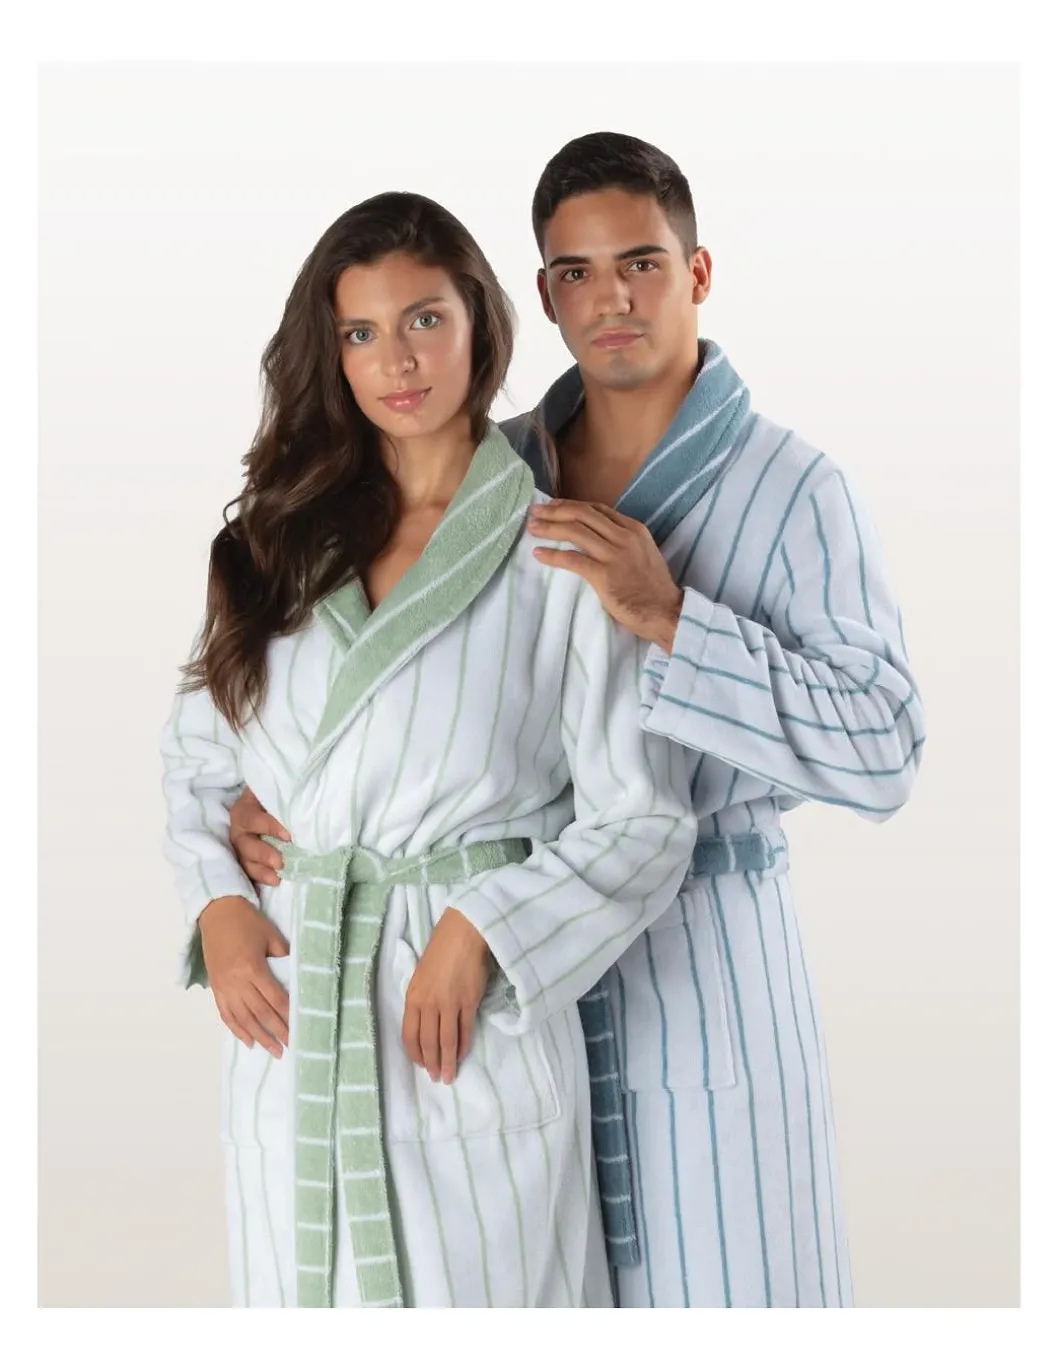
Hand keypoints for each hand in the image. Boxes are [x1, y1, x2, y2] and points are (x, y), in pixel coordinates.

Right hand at [199, 895, 290, 1057]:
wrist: (216, 910)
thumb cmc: (247, 921)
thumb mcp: (271, 935)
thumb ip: (283, 957)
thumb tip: (294, 976)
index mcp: (253, 968)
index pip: (275, 999)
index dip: (287, 1016)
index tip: (299, 1029)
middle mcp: (237, 982)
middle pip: (260, 1013)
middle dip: (276, 1032)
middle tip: (290, 1047)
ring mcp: (224, 986)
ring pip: (243, 1018)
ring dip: (258, 1037)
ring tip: (272, 1050)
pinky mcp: (216, 987)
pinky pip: (226, 1014)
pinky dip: (237, 1029)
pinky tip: (247, 1041)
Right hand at [230, 786, 290, 886]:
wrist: (278, 804)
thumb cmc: (280, 797)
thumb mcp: (281, 792)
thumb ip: (287, 800)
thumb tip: (302, 810)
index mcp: (245, 809)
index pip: (252, 818)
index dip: (268, 827)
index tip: (287, 835)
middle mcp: (240, 829)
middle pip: (245, 844)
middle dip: (262, 854)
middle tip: (280, 862)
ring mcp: (242, 846)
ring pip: (245, 860)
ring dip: (261, 870)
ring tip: (277, 877)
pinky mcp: (247, 859)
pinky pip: (250, 870)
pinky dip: (262, 877)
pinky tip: (275, 881)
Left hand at [401, 907, 494, 1084]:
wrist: (464, 931)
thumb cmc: (442, 949)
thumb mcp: (421, 975)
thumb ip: (422, 998)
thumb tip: (427, 1021)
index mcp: (413, 996)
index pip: (409, 1035)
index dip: (414, 1054)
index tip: (420, 1064)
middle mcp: (428, 1003)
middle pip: (428, 1042)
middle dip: (431, 1064)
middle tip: (436, 1078)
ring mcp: (448, 1003)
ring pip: (446, 1041)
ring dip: (447, 1062)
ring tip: (449, 1076)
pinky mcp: (468, 1001)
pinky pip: (464, 1030)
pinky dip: (462, 1046)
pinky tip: (461, 1055)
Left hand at [527, 500, 683, 651]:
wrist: (666, 612)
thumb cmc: (653, 588)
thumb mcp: (644, 554)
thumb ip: (624, 542)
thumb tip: (597, 538)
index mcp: (634, 529)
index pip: (597, 509)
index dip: (571, 505)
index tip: (553, 506)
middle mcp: (624, 536)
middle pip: (582, 514)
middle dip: (555, 510)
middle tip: (536, 511)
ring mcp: (615, 555)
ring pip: (575, 531)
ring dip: (549, 527)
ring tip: (532, 528)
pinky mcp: (605, 575)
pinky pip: (573, 559)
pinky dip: (553, 554)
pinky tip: (538, 554)